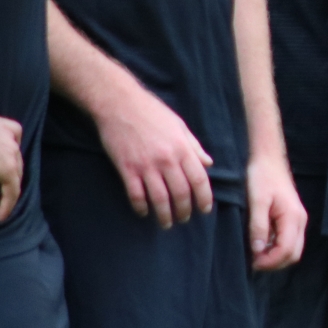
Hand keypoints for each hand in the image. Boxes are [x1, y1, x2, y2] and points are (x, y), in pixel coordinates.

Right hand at [0, 112, 24, 221]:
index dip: (8, 151)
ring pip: (16, 175)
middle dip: (10, 170)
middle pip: (16, 158)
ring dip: (11, 188)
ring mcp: (12, 155)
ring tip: (5, 202)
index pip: (12, 140)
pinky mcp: (7, 171)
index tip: (0, 160)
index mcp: (4, 126)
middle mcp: (12, 139)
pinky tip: (2, 216)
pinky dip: (8, 203)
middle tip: (1, 183)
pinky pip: (12, 191)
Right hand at [91, 82, 215, 226]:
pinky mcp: (126, 168)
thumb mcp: (180, 126)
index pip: (199, 180)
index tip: (205, 210)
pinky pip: (136, 194)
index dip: (204, 198)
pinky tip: (144, 213)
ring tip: (167, 223)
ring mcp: (146, 165)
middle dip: (184, 210)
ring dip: (164, 215)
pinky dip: (141, 207)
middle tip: (184, 219)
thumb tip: (208, 163)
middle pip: (181, 193)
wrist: (119, 104)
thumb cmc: (152, 112)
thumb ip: (194, 147)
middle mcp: (167, 159)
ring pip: (159, 198)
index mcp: (183, 148)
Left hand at [245, 154, 306, 270]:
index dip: (270, 261)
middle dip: (275, 263)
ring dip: (277, 257)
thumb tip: (258, 251)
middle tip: (254, 262)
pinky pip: (290, 240)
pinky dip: (278, 248)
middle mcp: (300, 220)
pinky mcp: (293, 217)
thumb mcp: (257, 201)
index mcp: (293, 217)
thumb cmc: (262, 177)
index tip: (252, 262)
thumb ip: (258, 226)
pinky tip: (262, 244)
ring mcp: (298, 219)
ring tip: (257, 254)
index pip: (286, 250)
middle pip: (294, 254)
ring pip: (293, 249)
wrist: (269, 159)